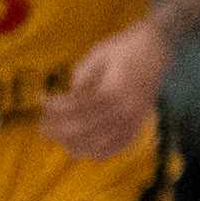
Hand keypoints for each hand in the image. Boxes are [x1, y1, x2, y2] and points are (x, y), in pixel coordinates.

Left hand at [42, 19, 168, 157]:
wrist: (157, 48)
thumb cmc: (125, 47)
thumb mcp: (97, 56)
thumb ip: (81, 80)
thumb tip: (68, 99)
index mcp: (115, 91)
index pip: (78, 107)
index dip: (57, 107)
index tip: (42, 102)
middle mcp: (125, 110)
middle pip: (86, 129)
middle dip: (60, 130)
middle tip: (42, 127)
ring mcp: (134, 119)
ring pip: (101, 143)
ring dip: (75, 144)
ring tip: (58, 138)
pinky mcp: (139, 124)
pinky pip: (119, 146)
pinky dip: (100, 152)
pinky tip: (83, 150)